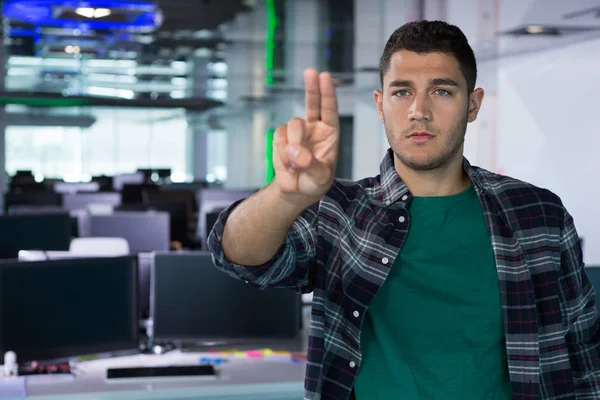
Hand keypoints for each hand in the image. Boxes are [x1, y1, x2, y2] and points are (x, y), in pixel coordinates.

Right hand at [272, 69, 339, 206]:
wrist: (297, 190)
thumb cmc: (315, 182)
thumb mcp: (319, 177)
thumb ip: (309, 164)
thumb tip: (293, 149)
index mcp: (330, 132)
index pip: (329, 109)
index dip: (327, 92)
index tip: (324, 76)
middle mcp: (313, 127)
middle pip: (311, 103)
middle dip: (311, 88)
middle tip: (310, 71)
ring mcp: (296, 132)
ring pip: (292, 127)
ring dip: (292, 148)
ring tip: (296, 167)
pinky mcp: (281, 138)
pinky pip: (278, 140)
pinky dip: (281, 156)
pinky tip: (288, 167)